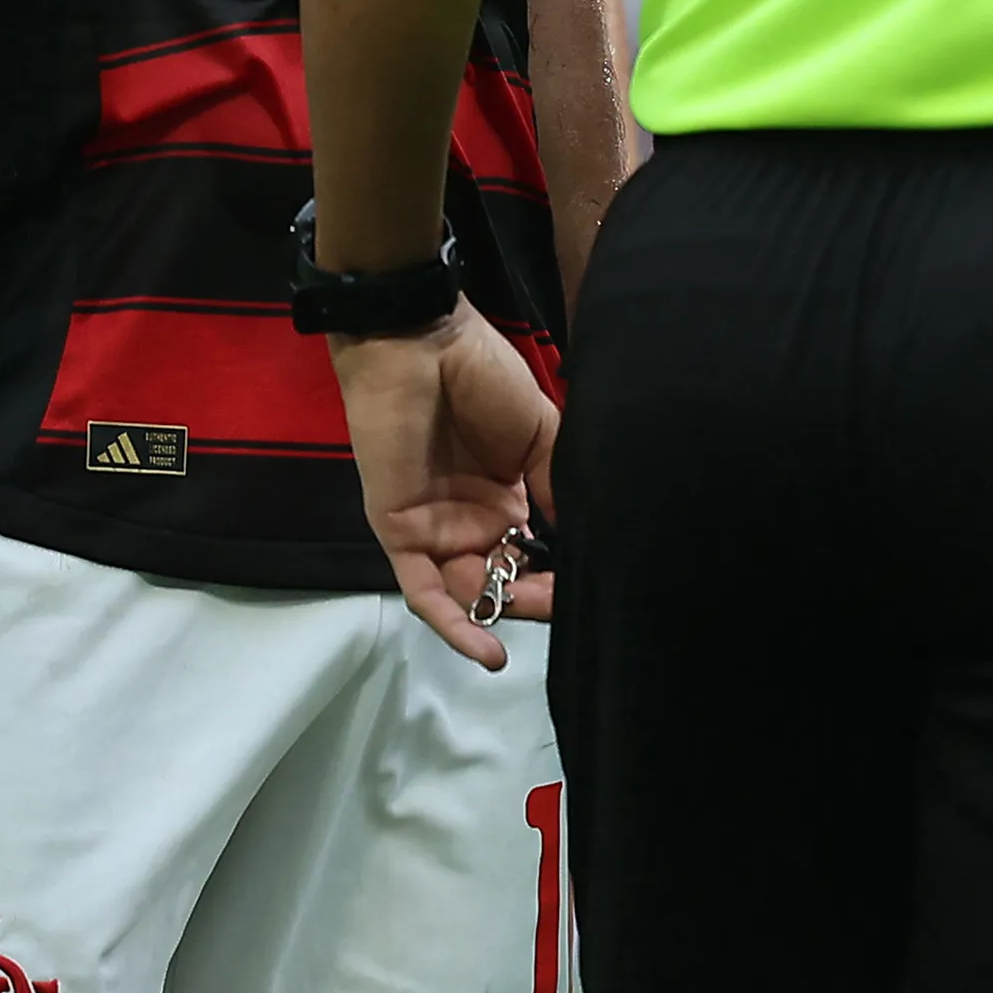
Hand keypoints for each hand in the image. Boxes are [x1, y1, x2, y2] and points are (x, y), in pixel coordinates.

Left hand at [334, 301, 559, 670]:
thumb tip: (582, 538)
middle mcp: (472, 523)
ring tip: (534, 617)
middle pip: (504, 584)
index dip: (558, 579)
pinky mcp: (400, 535)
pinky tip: (488, 647)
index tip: (592, 588)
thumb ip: (555, 486)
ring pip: (468, 596)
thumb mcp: (541, 431)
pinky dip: (453, 626)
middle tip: (566, 604)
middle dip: (534, 601)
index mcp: (506, 499)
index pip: (534, 557)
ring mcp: (435, 532)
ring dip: (501, 615)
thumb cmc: (483, 376)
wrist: (422, 344)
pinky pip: (425, 593)